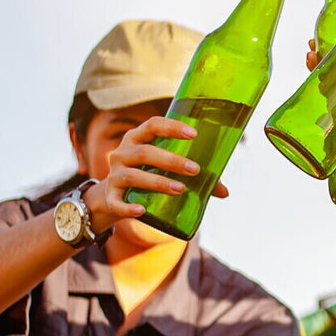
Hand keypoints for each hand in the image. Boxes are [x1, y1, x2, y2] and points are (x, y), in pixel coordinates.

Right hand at [87, 116, 228, 226]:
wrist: (111, 198)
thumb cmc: (146, 176)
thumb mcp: (164, 170)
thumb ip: (193, 177)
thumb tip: (225, 192)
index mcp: (138, 138)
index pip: (153, 125)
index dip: (172, 127)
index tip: (193, 134)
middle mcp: (123, 153)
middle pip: (145, 151)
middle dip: (171, 160)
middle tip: (194, 169)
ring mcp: (114, 175)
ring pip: (134, 175)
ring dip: (158, 182)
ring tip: (181, 189)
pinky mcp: (110, 197)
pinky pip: (117, 202)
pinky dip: (128, 207)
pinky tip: (142, 211)